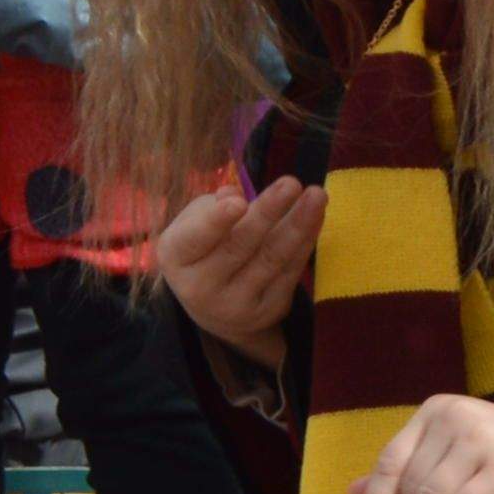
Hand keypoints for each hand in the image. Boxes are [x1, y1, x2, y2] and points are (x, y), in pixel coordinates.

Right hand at [155, 170, 325, 363]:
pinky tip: (317, 216)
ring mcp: (234, 303)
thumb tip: (233, 194)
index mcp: (176, 257)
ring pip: (271, 259)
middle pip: (239, 246)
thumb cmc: (205, 250)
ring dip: (298, 225)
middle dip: (268, 213)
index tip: (239, 201)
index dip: (216, 221)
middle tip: (291, 183)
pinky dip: (306, 241)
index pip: (195, 238)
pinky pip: (290, 271)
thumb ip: (211, 208)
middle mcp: (200, 286)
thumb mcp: (195, 225)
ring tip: (317, 195)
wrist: (215, 308)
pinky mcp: (266, 310)